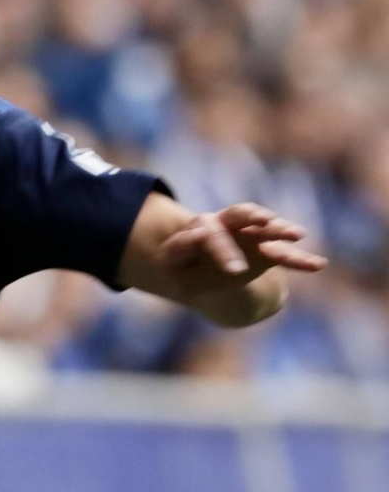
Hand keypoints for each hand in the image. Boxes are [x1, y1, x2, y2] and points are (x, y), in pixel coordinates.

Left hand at [158, 203, 324, 322]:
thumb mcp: (172, 264)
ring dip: (281, 229)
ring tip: (298, 234)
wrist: (199, 275)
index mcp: (203, 227)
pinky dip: (301, 261)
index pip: (205, 230)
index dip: (208, 239)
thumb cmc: (181, 268)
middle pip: (241, 216)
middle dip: (253, 220)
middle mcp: (230, 225)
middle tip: (265, 223)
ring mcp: (251, 236)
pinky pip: (285, 255)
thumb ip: (179, 249)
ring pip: (267, 229)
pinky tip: (319, 265)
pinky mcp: (266, 253)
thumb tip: (198, 234)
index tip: (205, 242)